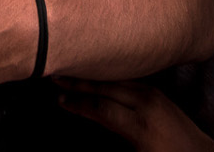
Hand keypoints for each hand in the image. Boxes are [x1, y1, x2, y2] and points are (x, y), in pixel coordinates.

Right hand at [57, 79, 213, 151]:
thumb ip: (113, 139)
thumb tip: (92, 121)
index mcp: (139, 126)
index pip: (100, 109)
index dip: (78, 105)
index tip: (60, 102)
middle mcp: (146, 104)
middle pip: (105, 88)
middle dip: (79, 83)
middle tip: (56, 77)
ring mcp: (153, 94)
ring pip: (116, 80)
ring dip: (92, 76)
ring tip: (71, 72)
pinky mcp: (157, 91)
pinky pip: (128, 79)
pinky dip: (109, 77)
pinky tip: (98, 76)